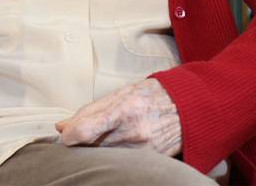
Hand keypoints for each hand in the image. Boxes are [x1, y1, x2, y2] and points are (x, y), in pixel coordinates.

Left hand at [56, 78, 181, 154]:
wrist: (192, 107)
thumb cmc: (157, 95)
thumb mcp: (127, 91)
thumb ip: (93, 109)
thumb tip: (63, 126)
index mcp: (127, 109)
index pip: (85, 130)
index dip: (70, 135)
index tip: (67, 135)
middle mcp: (134, 132)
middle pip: (90, 148)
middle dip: (82, 144)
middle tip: (85, 137)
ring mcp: (141, 151)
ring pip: (103, 158)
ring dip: (97, 152)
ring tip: (106, 139)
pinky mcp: (147, 162)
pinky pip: (119, 164)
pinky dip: (113, 158)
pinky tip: (118, 148)